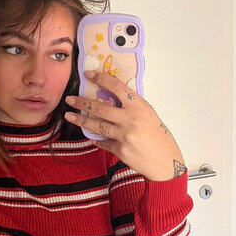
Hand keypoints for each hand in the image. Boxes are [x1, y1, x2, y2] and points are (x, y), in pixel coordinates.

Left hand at [64, 71, 186, 181]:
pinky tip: (91, 137)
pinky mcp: (120, 150)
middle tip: (70, 99)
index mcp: (139, 106)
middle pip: (100, 108)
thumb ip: (132, 107)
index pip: (116, 87)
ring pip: (97, 125)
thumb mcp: (149, 115)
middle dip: (82, 103)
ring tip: (70, 116)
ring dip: (81, 120)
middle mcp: (130, 119)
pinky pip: (103, 142)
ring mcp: (124, 136)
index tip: (88, 74)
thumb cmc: (160, 137)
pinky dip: (97, 139)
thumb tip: (112, 99)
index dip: (101, 79)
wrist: (165, 161)